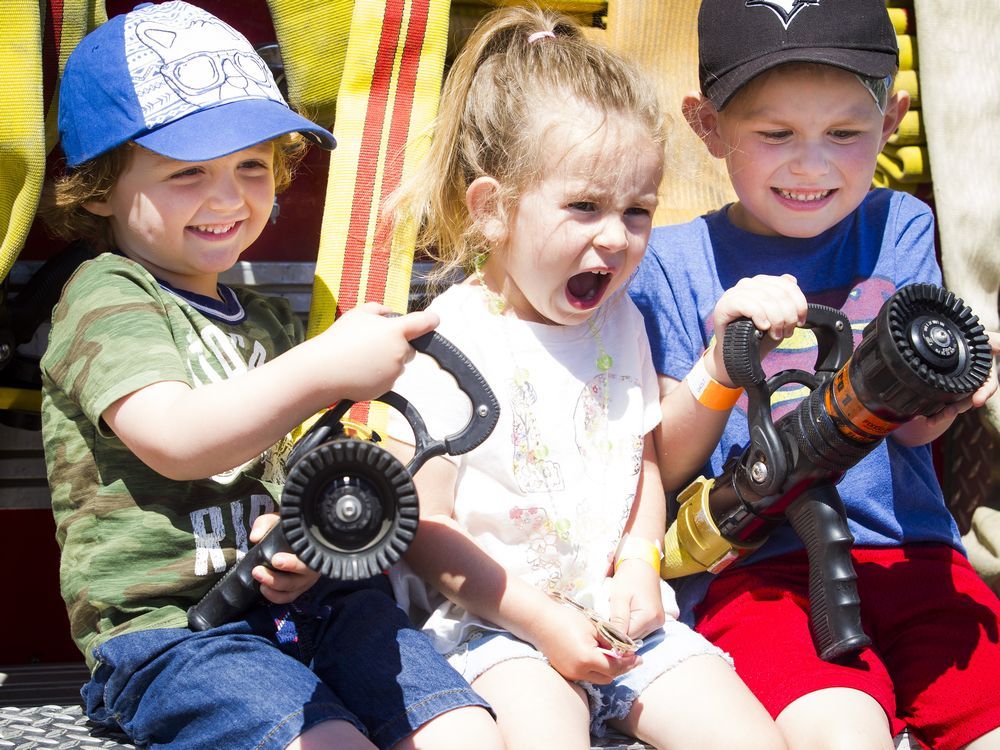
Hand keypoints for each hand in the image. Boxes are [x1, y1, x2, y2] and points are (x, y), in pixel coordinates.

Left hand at [249, 514, 319, 603]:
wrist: (295, 537)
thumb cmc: (288, 529)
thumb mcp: (277, 521)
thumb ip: (265, 524)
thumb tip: (255, 537)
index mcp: (313, 549)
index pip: (307, 560)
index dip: (292, 563)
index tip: (275, 560)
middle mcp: (313, 566)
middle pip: (298, 579)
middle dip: (277, 578)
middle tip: (258, 570)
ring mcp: (306, 579)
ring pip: (292, 589)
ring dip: (273, 585)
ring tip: (257, 576)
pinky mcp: (298, 588)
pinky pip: (288, 597)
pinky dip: (275, 596)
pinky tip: (263, 588)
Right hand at [313, 303, 439, 402]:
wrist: (324, 370)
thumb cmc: (339, 340)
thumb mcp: (357, 314)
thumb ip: (378, 309)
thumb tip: (390, 312)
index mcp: (396, 331)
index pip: (424, 323)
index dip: (431, 320)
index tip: (434, 320)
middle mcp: (400, 352)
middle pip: (410, 349)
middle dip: (397, 347)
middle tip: (373, 345)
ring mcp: (394, 371)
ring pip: (398, 366)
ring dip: (387, 362)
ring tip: (362, 358)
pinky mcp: (387, 387)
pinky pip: (388, 379)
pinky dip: (379, 376)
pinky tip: (360, 371)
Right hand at [531, 597, 638, 683]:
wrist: (540, 621)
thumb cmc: (567, 619)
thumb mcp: (594, 627)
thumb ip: (610, 642)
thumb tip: (625, 651)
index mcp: (587, 659)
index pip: (616, 667)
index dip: (629, 663)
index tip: (638, 657)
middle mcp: (579, 671)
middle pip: (608, 677)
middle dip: (620, 668)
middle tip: (628, 656)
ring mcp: (571, 674)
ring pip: (598, 678)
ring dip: (607, 670)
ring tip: (613, 655)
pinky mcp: (565, 672)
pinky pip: (586, 675)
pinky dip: (595, 669)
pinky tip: (597, 656)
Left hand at [609, 560, 665, 640]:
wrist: (641, 566)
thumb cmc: (629, 578)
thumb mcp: (619, 597)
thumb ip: (617, 621)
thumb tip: (614, 644)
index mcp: (649, 617)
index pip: (627, 638)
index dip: (612, 636)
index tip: (601, 627)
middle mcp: (657, 623)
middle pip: (632, 639)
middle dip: (618, 633)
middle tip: (606, 619)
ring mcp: (658, 622)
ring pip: (635, 635)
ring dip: (623, 629)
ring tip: (614, 615)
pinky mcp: (655, 620)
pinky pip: (639, 629)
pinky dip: (629, 625)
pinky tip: (623, 615)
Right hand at [709, 274, 807, 385]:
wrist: (738, 358)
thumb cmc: (758, 338)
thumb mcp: (778, 318)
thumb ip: (785, 300)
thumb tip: (791, 279)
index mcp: (760, 283)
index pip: (786, 285)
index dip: (799, 303)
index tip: (801, 322)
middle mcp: (746, 284)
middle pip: (777, 292)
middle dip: (788, 315)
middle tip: (787, 333)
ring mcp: (733, 293)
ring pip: (764, 298)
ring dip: (776, 319)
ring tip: (776, 334)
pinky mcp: (724, 305)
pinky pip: (747, 304)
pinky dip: (759, 316)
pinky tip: (763, 327)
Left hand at [892, 331, 999, 446]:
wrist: (954, 345)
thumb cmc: (973, 343)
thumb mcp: (986, 341)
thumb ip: (996, 342)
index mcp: (985, 375)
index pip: (988, 387)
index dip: (984, 394)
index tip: (978, 401)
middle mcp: (973, 386)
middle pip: (968, 400)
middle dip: (958, 408)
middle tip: (948, 413)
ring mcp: (960, 392)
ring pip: (954, 406)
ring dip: (943, 415)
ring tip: (931, 421)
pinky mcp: (946, 395)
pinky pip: (941, 405)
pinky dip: (934, 413)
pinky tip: (923, 418)